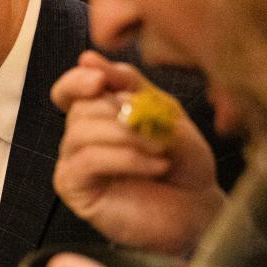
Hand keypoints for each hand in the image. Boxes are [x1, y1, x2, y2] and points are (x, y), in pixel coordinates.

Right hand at [51, 51, 223, 254]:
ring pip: (81, 132)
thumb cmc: (184, 164)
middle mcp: (79, 140)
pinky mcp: (75, 190)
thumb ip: (129, 86)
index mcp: (98, 117)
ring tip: (161, 150)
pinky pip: (87, 160)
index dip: (76, 81)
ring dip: (128, 137)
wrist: (199, 209)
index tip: (99, 80)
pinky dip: (125, 158)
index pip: (67, 91)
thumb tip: (86, 58)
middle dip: (122, 114)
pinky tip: (155, 165)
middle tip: (159, 129)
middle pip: (81, 108)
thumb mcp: (163, 113)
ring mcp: (73, 165)